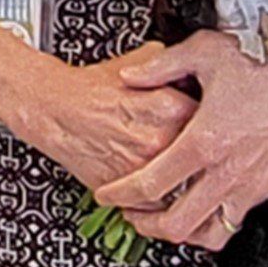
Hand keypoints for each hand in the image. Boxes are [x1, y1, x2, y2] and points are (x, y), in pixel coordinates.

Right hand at [23, 42, 198, 193]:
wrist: (54, 112)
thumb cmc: (90, 89)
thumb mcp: (136, 62)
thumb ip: (171, 65)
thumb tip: (194, 69)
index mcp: (168, 108)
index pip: (212, 119)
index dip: (213, 120)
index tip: (211, 121)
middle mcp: (159, 141)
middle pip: (202, 156)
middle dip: (203, 154)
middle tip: (202, 149)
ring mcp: (143, 169)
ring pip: (184, 185)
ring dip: (188, 181)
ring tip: (187, 171)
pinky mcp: (127, 190)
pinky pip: (158, 204)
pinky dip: (163, 199)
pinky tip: (162, 186)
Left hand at [89, 32, 267, 250]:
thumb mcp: (204, 52)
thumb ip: (160, 68)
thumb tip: (130, 76)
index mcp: (206, 141)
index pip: (151, 186)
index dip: (121, 196)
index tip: (108, 195)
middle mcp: (230, 171)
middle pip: (178, 225)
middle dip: (146, 226)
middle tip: (131, 215)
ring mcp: (253, 183)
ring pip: (212, 233)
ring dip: (184, 232)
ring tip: (165, 216)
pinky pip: (237, 218)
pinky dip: (215, 219)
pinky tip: (203, 201)